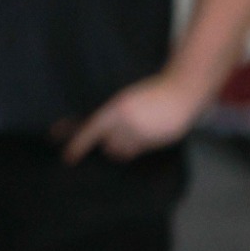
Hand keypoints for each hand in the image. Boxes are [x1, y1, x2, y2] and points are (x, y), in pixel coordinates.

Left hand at [64, 73, 203, 162]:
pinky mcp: (154, 142)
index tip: (68, 158)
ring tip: (136, 129)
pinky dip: (138, 146)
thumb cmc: (152, 92)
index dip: (78, 145)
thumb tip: (90, 129)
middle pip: (107, 145)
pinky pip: (138, 151)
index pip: (91, 130)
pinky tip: (148, 131)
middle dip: (109, 142)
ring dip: (123, 146)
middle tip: (120, 132)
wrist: (181, 92)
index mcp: (117, 108)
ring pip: (122, 151)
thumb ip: (111, 114)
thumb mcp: (126, 99)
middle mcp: (127, 123)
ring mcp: (141, 134)